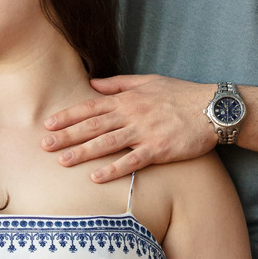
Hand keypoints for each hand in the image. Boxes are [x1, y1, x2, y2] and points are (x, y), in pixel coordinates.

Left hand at [41, 75, 217, 182]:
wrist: (212, 108)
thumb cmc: (180, 94)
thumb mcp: (149, 81)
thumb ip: (119, 84)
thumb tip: (94, 84)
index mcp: (128, 99)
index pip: (91, 106)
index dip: (69, 115)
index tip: (49, 123)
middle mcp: (132, 114)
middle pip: (93, 125)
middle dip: (67, 135)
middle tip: (45, 145)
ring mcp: (145, 132)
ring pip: (107, 143)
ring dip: (83, 152)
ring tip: (62, 161)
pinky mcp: (158, 149)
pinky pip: (132, 161)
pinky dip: (113, 169)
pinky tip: (96, 177)